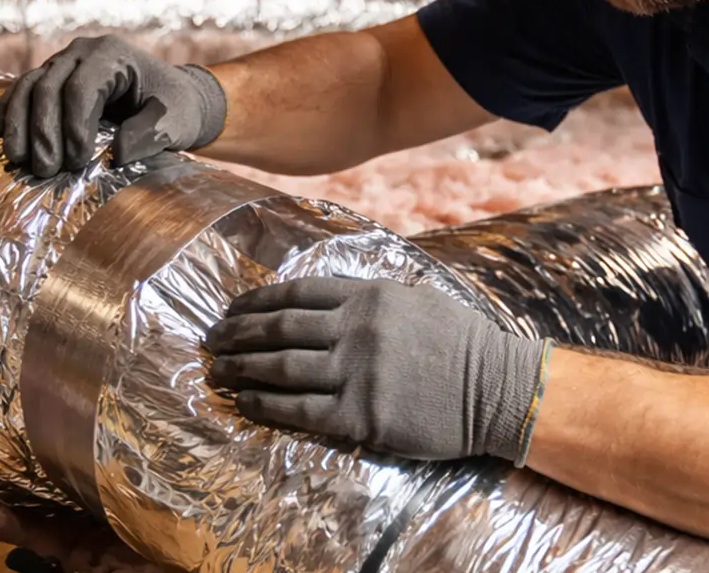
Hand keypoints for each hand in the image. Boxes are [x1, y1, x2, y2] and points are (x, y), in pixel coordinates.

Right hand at [0, 35, 226, 177]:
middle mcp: (83, 51)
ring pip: (30, 87)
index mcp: (113, 54)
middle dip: (44, 131)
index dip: (74, 126)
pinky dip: (11, 112)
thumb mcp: (174, 121)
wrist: (173, 98)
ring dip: (21, 125)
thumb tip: (114, 154)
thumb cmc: (176, 107)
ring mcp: (63, 61)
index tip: (76, 161)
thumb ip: (148, 134)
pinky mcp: (51, 76)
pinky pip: (22, 90)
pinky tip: (7, 138)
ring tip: (19, 160)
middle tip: (46, 170)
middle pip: (50, 87)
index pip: (82, 88)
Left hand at [205, 276, 551, 462]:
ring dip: (243, 369)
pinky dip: (266, 405)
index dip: (258, 301)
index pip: (298, 293)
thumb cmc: (460, 343)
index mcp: (369, 296)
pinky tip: (246, 403)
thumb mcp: (415, 300)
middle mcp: (358, 329)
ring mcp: (358, 373)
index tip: (232, 310)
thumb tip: (326, 300)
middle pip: (281, 328)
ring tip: (219, 372)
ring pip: (283, 368)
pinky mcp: (361, 416)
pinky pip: (300, 410)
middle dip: (238, 334)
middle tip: (211, 341)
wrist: (497, 388)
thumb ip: (369, 298)